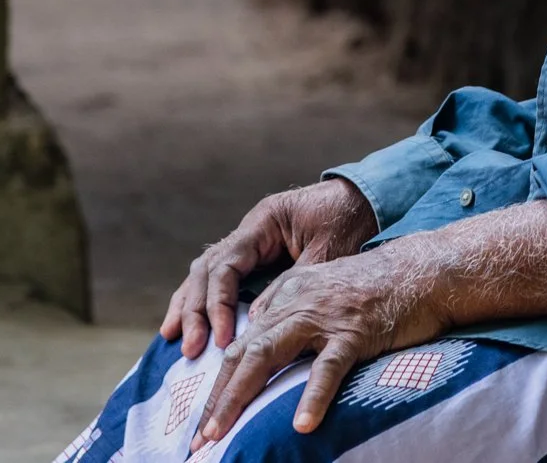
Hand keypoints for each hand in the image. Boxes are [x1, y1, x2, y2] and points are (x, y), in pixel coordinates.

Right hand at [161, 177, 378, 357]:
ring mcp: (252, 240)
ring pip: (208, 273)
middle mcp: (251, 228)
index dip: (219, 304)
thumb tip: (257, 322)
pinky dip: (208, 300)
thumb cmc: (354, 221)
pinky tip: (195, 323)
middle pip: (208, 270)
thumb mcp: (328, 254)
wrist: (372, 199)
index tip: (222, 339)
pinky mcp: (259, 254)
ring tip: (175, 339)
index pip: (226, 265)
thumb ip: (292, 286)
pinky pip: (224, 277)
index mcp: (264, 220)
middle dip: (196, 309)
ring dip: (192, 305)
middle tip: (190, 348)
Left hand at [191, 241, 445, 445]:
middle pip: (244, 352)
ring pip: (268, 355)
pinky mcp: (355, 331)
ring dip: (239, 396)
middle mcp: (296, 303)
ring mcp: (324, 317)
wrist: (423, 270)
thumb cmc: (377, 287)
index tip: (203, 418)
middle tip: (198, 437)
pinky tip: (301, 424)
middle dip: (216, 396)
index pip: (242, 343)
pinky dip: (314, 396)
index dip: (218, 382)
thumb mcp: (323, 288)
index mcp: (287, 294)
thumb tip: (258, 332)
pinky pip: (329, 367)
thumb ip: (288, 304)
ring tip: (220, 431)